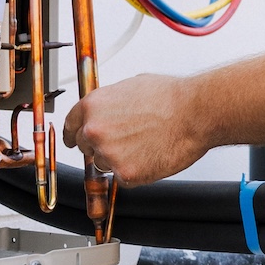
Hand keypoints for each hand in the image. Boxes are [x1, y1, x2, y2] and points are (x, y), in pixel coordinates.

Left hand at [62, 73, 206, 184]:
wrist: (194, 113)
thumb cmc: (170, 97)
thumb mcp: (130, 87)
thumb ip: (109, 103)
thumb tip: (106, 110)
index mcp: (92, 106)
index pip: (70, 126)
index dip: (74, 134)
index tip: (75, 140)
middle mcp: (95, 130)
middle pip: (85, 147)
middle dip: (101, 146)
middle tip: (125, 141)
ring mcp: (108, 154)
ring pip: (105, 164)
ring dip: (120, 159)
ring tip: (145, 144)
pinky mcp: (125, 173)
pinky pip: (123, 178)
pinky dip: (136, 171)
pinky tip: (151, 155)